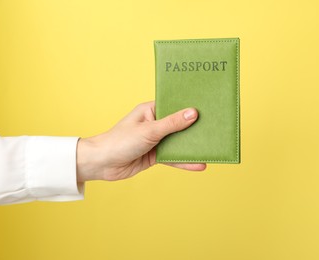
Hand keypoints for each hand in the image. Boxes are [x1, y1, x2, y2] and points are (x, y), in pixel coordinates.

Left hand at [76, 101, 205, 181]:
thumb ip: (172, 124)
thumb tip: (193, 113)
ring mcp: (156, 140)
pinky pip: (173, 157)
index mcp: (151, 110)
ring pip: (178, 142)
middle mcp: (155, 124)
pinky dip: (185, 161)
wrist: (102, 164)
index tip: (208, 107)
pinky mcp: (155, 155)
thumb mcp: (149, 131)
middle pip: (179, 125)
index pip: (175, 106)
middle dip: (195, 128)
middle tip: (216, 128)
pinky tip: (199, 165)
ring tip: (212, 147)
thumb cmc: (120, 141)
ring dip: (192, 146)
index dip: (190, 107)